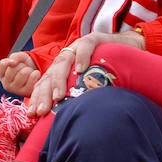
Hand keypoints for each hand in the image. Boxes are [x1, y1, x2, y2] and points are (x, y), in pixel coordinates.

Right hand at [0, 51, 41, 96]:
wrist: (37, 74)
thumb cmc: (26, 66)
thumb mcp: (20, 58)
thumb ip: (15, 57)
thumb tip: (13, 62)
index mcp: (3, 75)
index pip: (2, 65)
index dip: (9, 61)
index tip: (15, 62)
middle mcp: (6, 84)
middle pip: (13, 69)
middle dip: (22, 65)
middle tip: (24, 69)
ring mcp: (16, 90)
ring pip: (23, 73)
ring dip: (29, 70)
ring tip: (30, 73)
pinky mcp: (25, 92)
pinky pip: (32, 77)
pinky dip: (36, 73)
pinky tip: (34, 76)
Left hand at [28, 30, 145, 116]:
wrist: (128, 48)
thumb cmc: (108, 70)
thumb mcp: (88, 85)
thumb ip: (76, 97)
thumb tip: (65, 123)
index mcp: (62, 68)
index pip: (45, 82)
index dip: (38, 97)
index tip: (33, 114)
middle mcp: (67, 56)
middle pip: (50, 74)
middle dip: (44, 93)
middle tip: (42, 111)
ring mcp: (79, 46)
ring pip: (63, 60)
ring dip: (59, 79)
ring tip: (59, 95)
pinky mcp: (94, 38)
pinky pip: (85, 46)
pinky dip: (82, 57)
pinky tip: (81, 70)